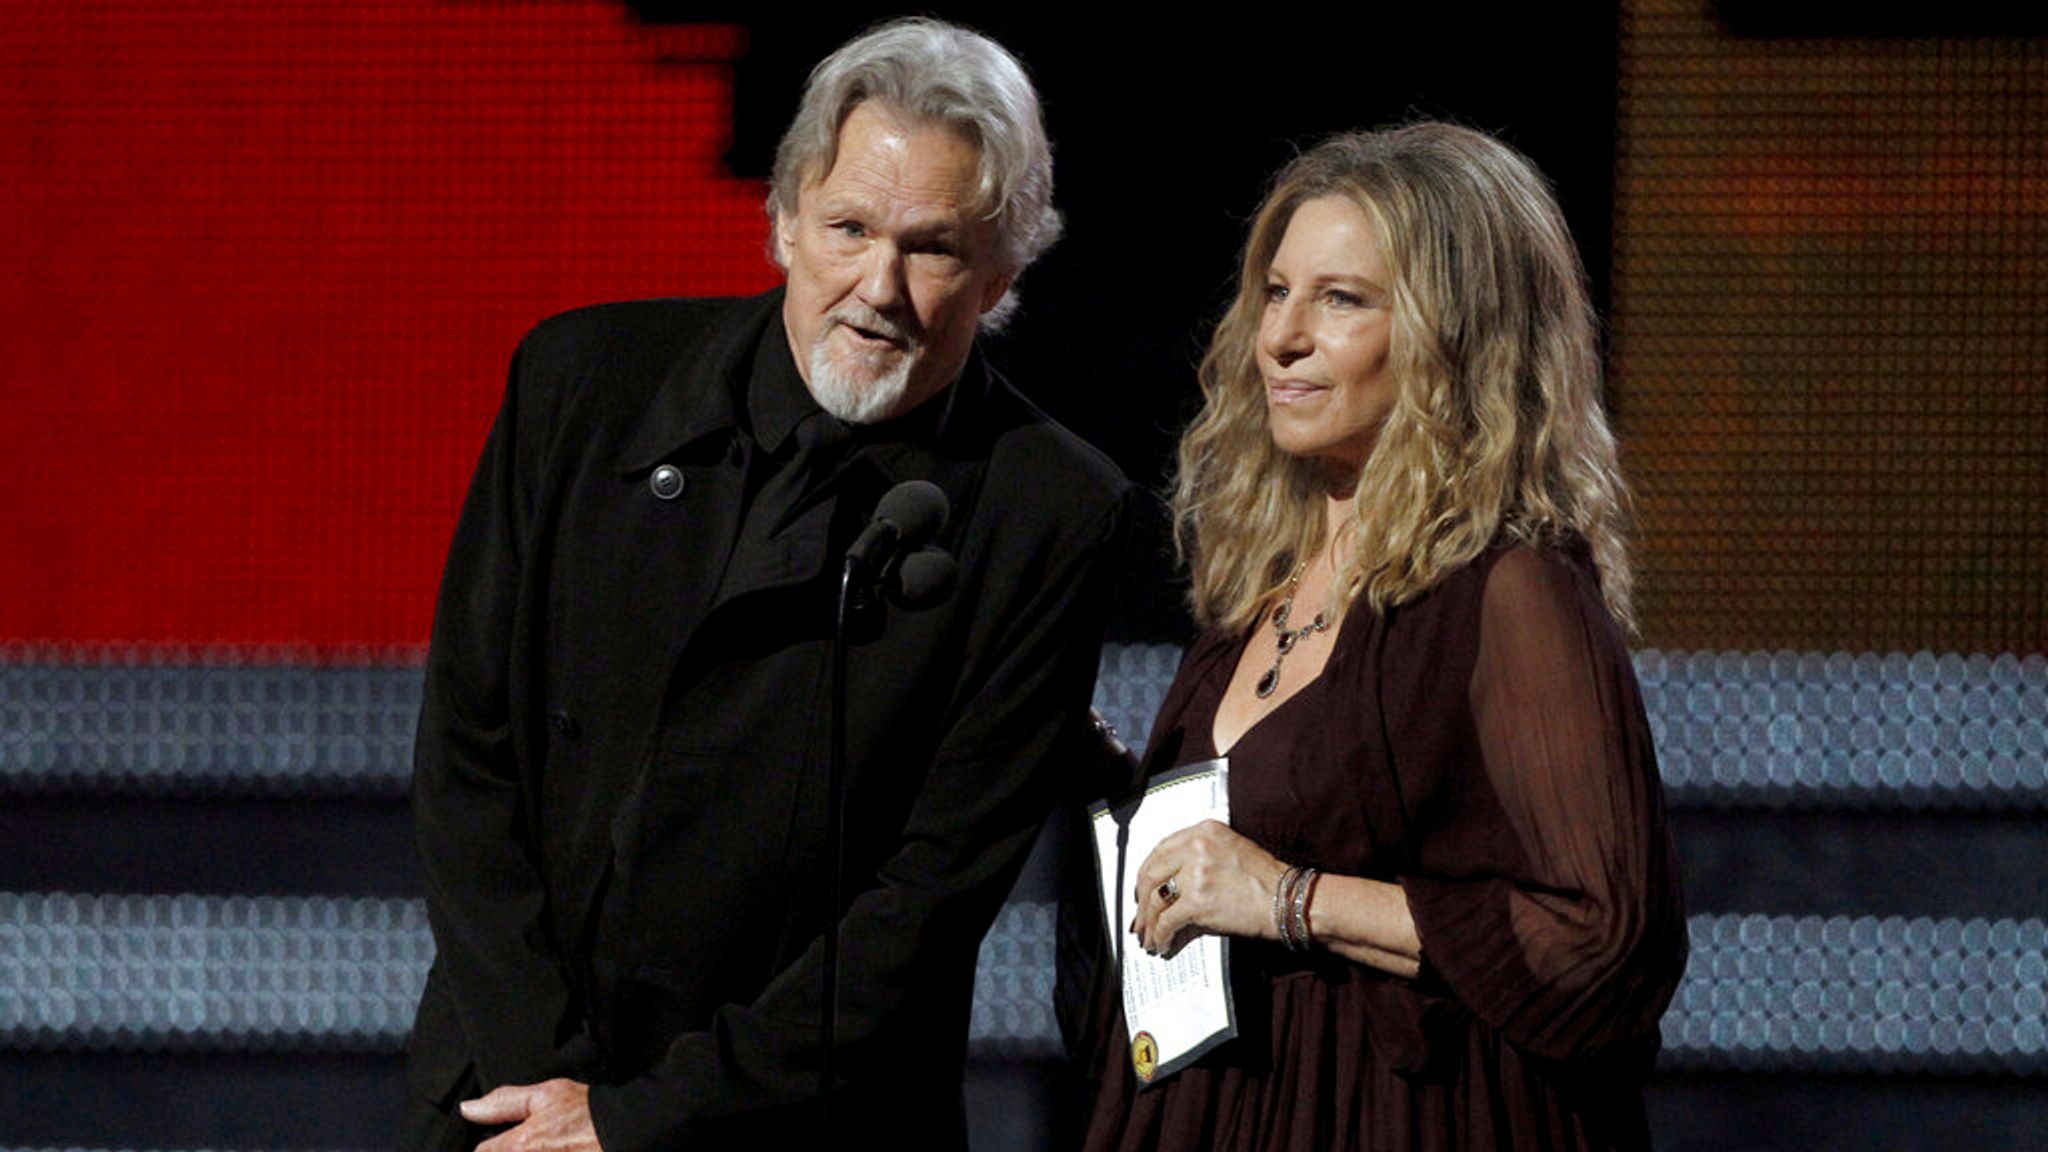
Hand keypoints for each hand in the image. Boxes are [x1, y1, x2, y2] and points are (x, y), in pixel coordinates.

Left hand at [463, 1079, 598, 1151]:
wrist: (628, 1134)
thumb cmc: (592, 1115)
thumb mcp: (548, 1095)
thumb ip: (504, 1101)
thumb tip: (469, 1108)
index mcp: (518, 1147)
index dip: (491, 1147)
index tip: (505, 1143)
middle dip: (510, 1150)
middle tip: (535, 1144)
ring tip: (550, 1147)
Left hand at [1130, 819, 1286, 956]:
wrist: (1289, 901)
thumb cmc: (1267, 881)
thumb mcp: (1230, 854)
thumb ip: (1196, 863)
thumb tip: (1169, 894)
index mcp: (1204, 831)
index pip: (1161, 849)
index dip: (1147, 873)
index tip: (1143, 889)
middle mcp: (1197, 847)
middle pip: (1151, 873)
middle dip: (1142, 900)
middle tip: (1141, 917)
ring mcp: (1196, 873)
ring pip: (1156, 899)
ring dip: (1148, 922)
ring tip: (1149, 937)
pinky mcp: (1197, 901)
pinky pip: (1167, 921)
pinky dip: (1160, 936)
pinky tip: (1162, 944)